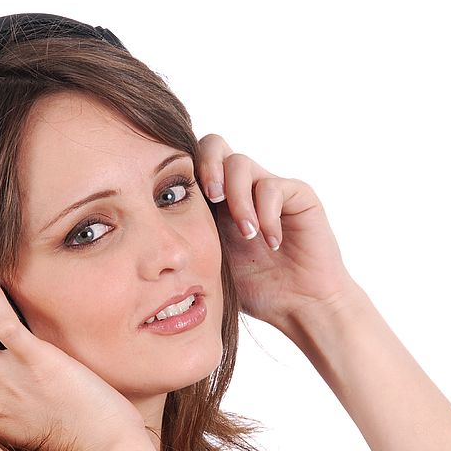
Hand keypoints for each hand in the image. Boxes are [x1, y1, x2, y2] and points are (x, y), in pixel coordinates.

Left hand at [197, 134, 361, 331]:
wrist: (299, 305)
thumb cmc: (256, 290)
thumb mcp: (210, 264)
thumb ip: (187, 240)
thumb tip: (151, 229)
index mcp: (215, 201)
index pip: (193, 163)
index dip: (183, 175)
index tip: (182, 207)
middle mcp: (241, 187)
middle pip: (214, 145)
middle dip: (207, 168)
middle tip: (211, 199)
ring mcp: (269, 188)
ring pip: (240, 163)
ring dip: (238, 199)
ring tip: (246, 234)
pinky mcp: (298, 195)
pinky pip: (273, 187)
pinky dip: (267, 215)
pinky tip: (272, 243)